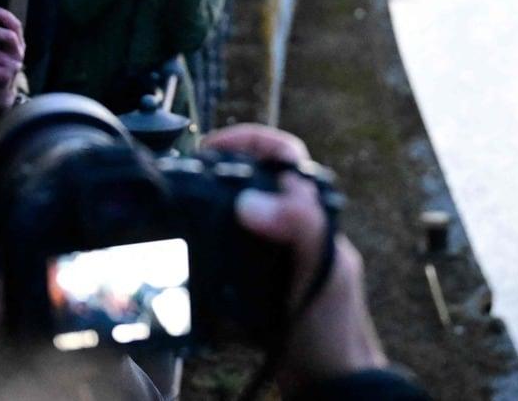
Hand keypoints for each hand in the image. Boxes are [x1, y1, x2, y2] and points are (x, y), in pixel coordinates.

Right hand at [201, 125, 387, 393]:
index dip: (249, 140)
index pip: (284, 155)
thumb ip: (299, 227)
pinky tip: (193, 252)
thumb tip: (251, 202)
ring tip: (184, 206)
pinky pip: (230, 251)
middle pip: (257, 178)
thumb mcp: (322, 271)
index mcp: (313, 214)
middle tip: (187, 173)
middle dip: (223, 168)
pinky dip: (209, 245)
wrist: (330, 383)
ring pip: (242, 212)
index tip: (212, 147)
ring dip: (214, 204)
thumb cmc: (334, 330)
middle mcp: (297, 227)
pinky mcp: (262, 282)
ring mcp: (278, 255)